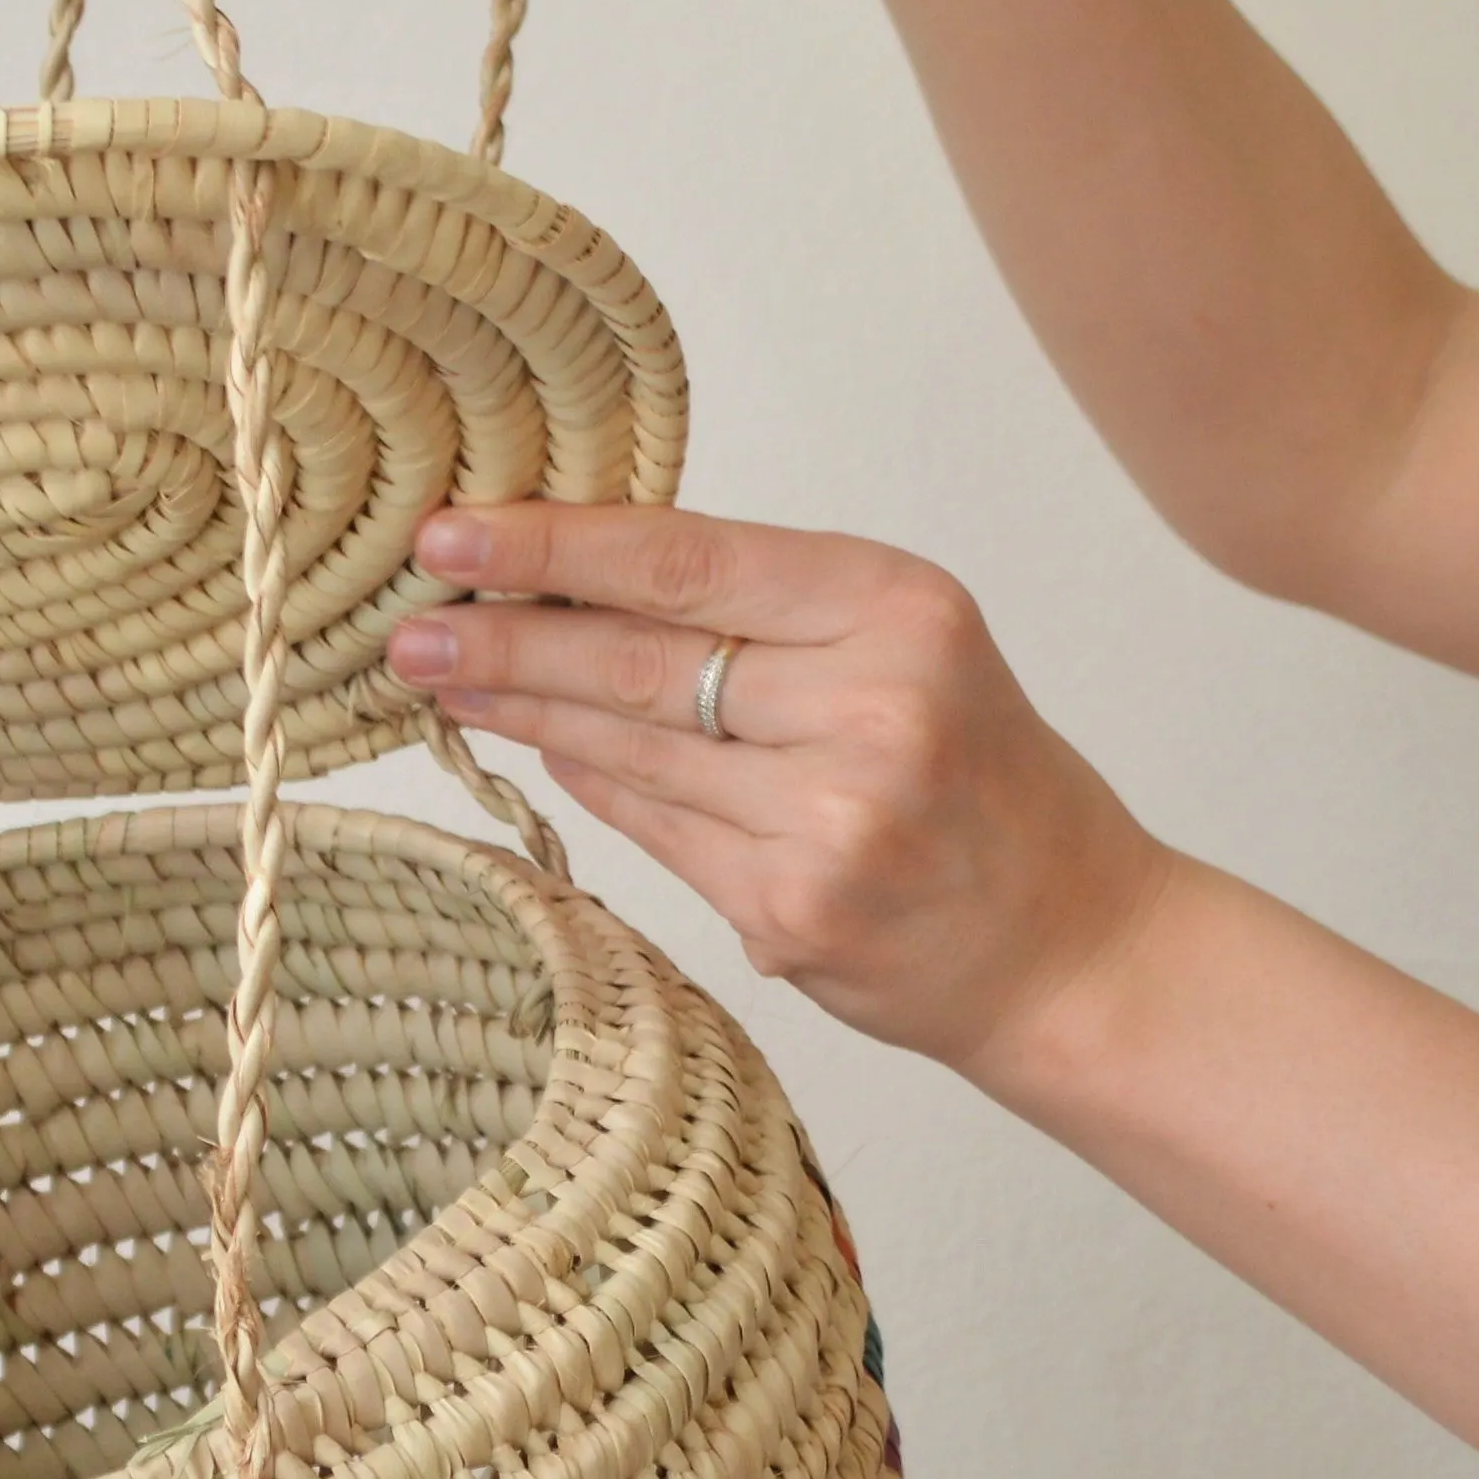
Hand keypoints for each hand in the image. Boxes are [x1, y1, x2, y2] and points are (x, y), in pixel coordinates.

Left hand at [388, 502, 1174, 1082]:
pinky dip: (588, 784)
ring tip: (440, 678)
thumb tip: (574, 583)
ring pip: (629, 748)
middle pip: (639, 656)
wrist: (1070, 947)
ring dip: (521, 711)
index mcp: (901, 610)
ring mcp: (830, 819)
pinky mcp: (791, 910)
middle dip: (504, 634)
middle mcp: (872, 707)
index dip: (554, 546)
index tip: (455, 531)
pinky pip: (653, 830)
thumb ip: (767, 616)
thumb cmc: (981, 784)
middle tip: (408, 621)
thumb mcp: (912, 652)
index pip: (687, 561)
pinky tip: (535, 750)